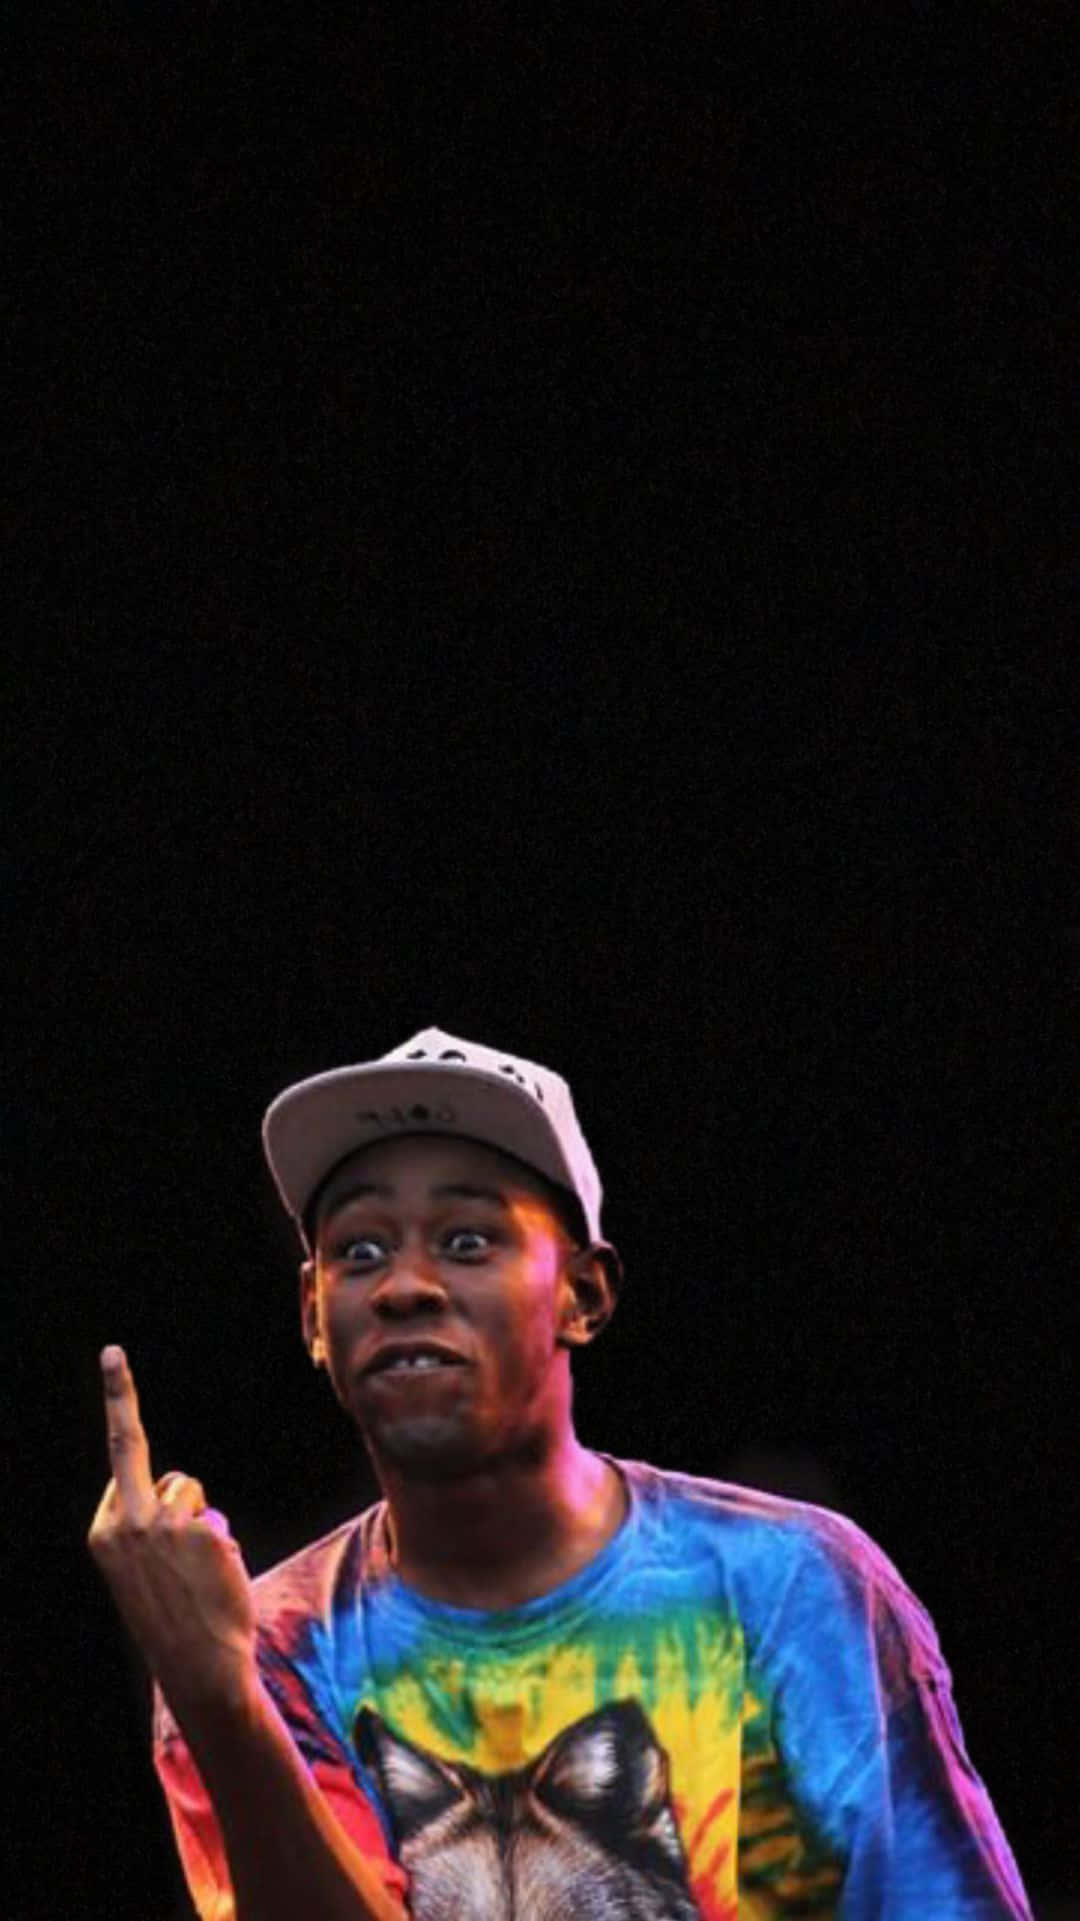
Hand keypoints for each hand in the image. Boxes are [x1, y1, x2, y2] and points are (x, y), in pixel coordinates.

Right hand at [87, 1346, 256, 1716]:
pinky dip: (218, 1544)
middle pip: (135, 1448)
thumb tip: (181, 1496)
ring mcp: (163, 1523)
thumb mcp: (140, 1572)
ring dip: (197, 1519)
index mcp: (103, 1531)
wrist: (199, 1668)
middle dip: (117, 1393)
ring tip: (192, 1570)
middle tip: (109, 1352)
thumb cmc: (173, 1618)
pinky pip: (213, 1518)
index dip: (121, 1405)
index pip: (120, 1459)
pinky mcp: (201, 1530)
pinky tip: (211, 1578)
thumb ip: (146, 1528)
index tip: (112, 1357)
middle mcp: (125, 1521)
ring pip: (189, 1490)